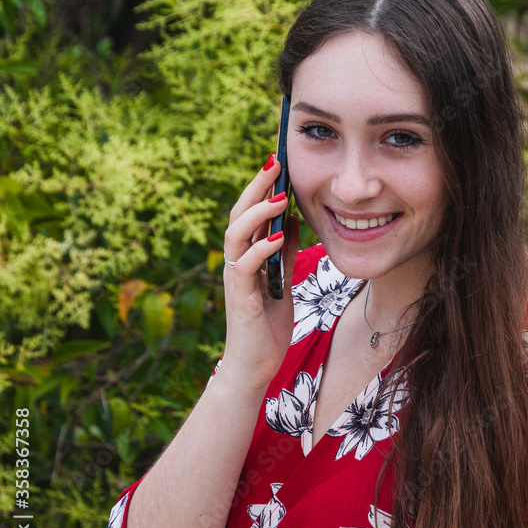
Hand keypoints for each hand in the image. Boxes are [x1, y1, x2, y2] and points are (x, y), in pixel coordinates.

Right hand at [221, 157, 299, 390]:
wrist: (256, 366)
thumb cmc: (267, 324)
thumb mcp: (282, 280)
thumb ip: (284, 251)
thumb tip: (292, 218)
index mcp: (245, 255)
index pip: (248, 212)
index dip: (260, 186)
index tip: (277, 161)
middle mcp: (235, 262)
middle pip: (238, 215)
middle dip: (256, 187)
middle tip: (275, 163)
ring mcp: (235, 279)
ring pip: (235, 235)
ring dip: (257, 213)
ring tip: (279, 196)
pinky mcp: (240, 298)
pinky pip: (245, 267)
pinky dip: (260, 249)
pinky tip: (276, 237)